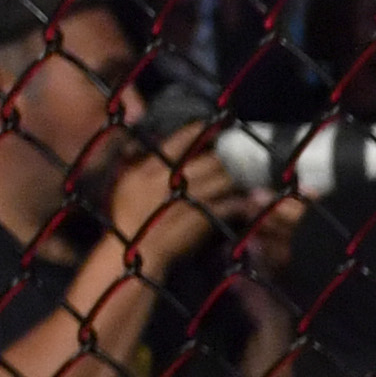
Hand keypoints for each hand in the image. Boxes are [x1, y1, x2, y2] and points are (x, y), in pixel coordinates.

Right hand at [104, 121, 237, 271]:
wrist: (138, 252)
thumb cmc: (130, 217)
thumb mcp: (126, 184)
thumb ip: (142, 163)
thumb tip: (158, 143)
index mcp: (146, 171)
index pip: (176, 143)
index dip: (197, 132)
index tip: (213, 125)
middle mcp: (166, 182)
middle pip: (207, 160)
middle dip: (225, 155)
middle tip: (240, 150)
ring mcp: (186, 200)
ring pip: (222, 180)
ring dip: (237, 176)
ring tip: (249, 171)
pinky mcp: (201, 219)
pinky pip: (228, 205)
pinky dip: (240, 201)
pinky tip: (247, 198)